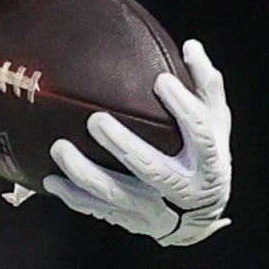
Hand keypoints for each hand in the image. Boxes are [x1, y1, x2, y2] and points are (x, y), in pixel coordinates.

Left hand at [44, 40, 231, 246]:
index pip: (198, 132)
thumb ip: (205, 86)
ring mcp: (155, 209)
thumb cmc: (206, 158)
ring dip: (85, 174)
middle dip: (122, 145)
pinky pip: (99, 210)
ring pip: (118, 195)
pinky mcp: (132, 221)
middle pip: (151, 169)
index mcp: (208, 161)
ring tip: (59, 148)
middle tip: (95, 120)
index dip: (182, 107)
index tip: (161, 81)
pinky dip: (74, 197)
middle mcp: (183, 189)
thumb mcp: (216, 123)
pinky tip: (51, 181)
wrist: (201, 216)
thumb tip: (190, 47)